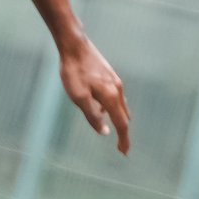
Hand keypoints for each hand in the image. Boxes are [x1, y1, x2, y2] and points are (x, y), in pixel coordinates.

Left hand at [60, 37, 130, 154]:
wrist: (74, 45)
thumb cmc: (74, 72)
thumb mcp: (79, 97)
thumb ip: (92, 116)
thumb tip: (105, 132)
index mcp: (111, 97)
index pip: (121, 124)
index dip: (123, 139)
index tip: (124, 153)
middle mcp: (117, 89)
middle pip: (124, 116)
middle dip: (123, 132)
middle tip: (121, 146)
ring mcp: (114, 81)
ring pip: (120, 106)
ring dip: (118, 119)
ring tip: (113, 129)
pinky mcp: (109, 75)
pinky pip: (115, 97)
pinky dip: (113, 107)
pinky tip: (102, 107)